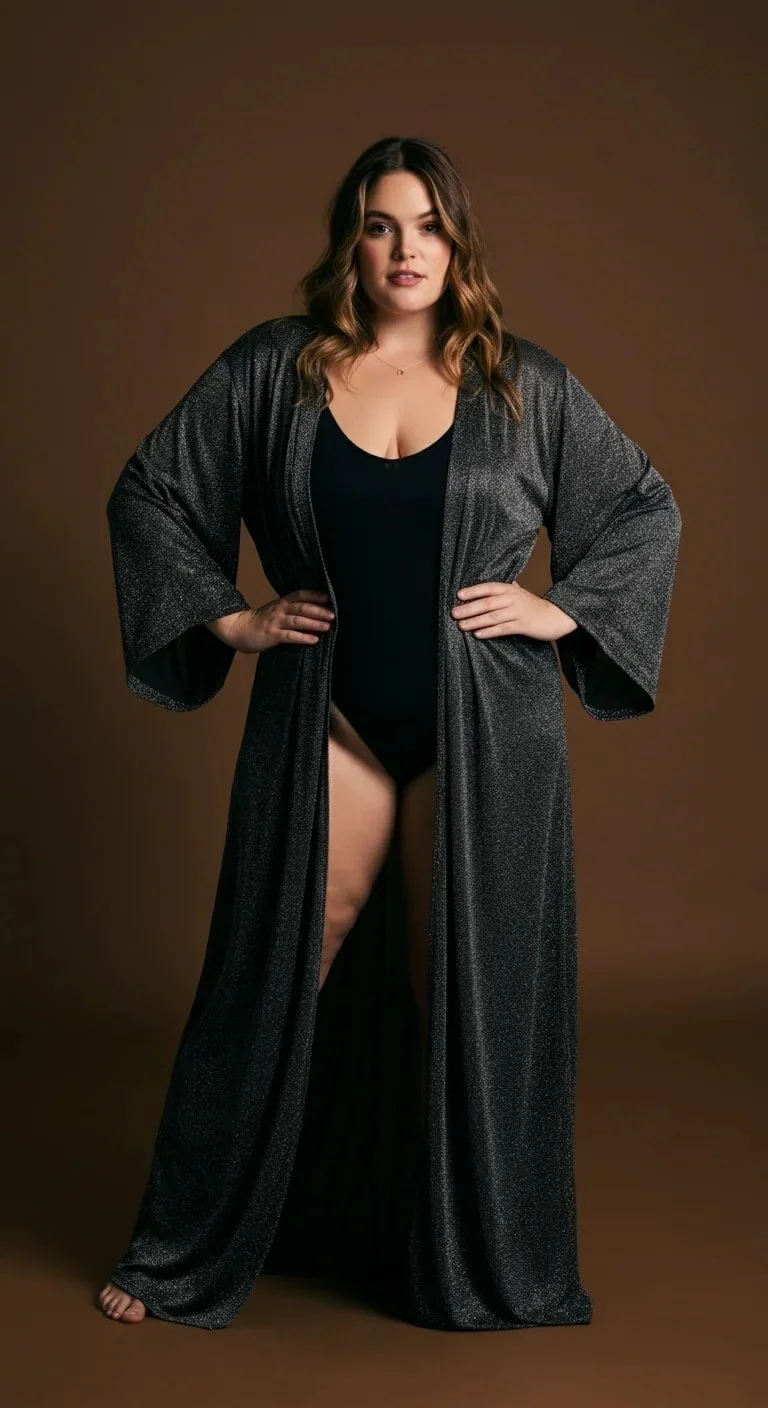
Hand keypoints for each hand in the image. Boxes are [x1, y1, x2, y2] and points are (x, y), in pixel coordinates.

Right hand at [206, 589, 334, 652]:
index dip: (313, 595)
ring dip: (314, 623)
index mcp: (281, 603)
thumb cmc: (259, 622)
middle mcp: (279, 610)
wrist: (238, 629)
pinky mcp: (272, 635)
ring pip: (298, 620)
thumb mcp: (274, 611)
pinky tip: (314, 639)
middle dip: (318, 610)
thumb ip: (290, 611)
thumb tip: (313, 614)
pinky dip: (303, 637)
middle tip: (332, 614)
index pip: (299, 595)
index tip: (327, 597)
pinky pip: (290, 636)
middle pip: (302, 607)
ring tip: (327, 626)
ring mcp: (275, 622)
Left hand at [451, 581, 576, 640]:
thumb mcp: (520, 593)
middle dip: (469, 608)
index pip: (488, 587)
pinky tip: (478, 635)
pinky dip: (489, 632)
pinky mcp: (523, 625)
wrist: (556, 616)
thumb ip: (506, 589)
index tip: (459, 595)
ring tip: (462, 626)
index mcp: (510, 589)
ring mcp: (518, 612)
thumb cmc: (535, 606)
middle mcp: (513, 598)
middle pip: (487, 603)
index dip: (473, 591)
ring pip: (492, 617)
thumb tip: (489, 587)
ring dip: (475, 621)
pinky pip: (503, 629)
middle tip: (454, 614)